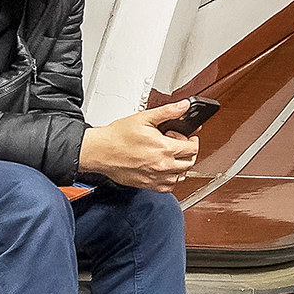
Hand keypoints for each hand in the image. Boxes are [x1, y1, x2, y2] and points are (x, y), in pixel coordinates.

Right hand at [78, 101, 201, 191]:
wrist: (100, 151)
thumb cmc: (117, 137)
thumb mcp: (144, 118)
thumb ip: (168, 112)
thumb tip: (183, 106)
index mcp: (164, 148)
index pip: (193, 148)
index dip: (191, 140)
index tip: (186, 137)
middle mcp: (162, 165)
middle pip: (190, 162)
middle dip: (188, 152)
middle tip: (179, 144)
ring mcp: (156, 177)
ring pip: (181, 176)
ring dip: (181, 165)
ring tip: (172, 155)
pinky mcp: (148, 185)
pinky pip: (168, 187)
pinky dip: (171, 179)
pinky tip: (164, 168)